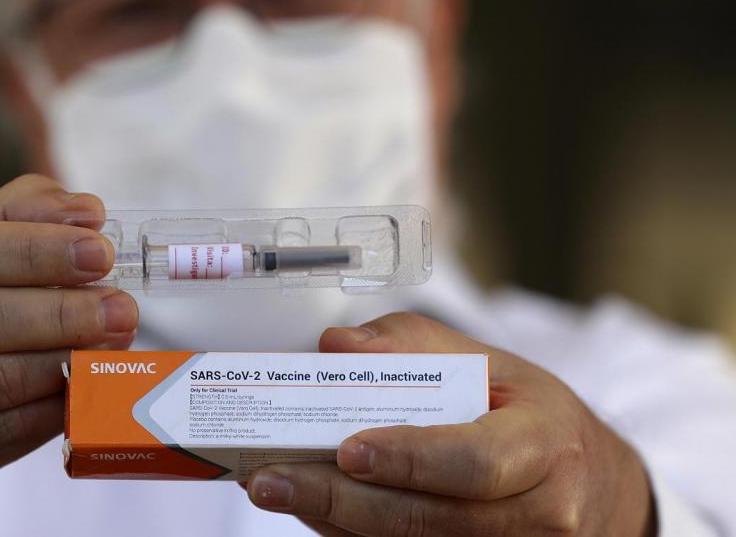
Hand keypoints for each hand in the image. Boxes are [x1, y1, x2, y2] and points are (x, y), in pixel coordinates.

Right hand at [0, 175, 138, 534]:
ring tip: (116, 342)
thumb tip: (87, 210)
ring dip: (68, 360)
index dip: (36, 252)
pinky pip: (6, 433)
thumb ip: (23, 214)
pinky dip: (56, 408)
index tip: (100, 252)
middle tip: (122, 307)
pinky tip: (90, 385)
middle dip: (62, 312)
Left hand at [245, 313, 654, 536]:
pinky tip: (316, 508)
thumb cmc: (534, 417)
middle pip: (427, 519)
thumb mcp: (491, 362)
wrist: (588, 485)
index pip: (474, 463)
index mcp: (546, 446)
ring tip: (279, 489)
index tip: (346, 450)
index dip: (409, 460)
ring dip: (335, 520)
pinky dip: (352, 535)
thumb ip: (410, 344)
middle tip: (273, 479)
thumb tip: (338, 346)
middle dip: (340, 500)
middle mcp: (539, 514)